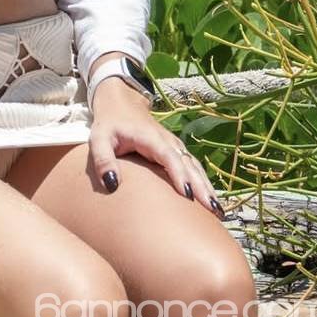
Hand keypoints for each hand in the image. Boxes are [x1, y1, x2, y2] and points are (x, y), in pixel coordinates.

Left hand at [87, 78, 226, 219]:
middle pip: (189, 164)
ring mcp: (175, 146)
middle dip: (201, 187)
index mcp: (150, 137)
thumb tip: (112, 185)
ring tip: (218, 211)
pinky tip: (210, 201)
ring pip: (195, 167)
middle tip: (212, 210)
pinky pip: (193, 168)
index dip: (179, 174)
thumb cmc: (109, 124)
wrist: (122, 104)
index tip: (188, 195)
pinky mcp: (177, 152)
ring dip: (207, 187)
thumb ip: (102, 159)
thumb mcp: (98, 139)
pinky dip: (203, 183)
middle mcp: (168, 141)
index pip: (169, 156)